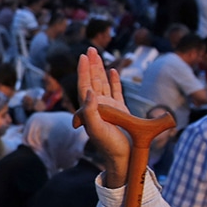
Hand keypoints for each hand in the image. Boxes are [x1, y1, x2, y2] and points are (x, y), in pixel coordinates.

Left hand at [76, 48, 130, 187]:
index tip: (83, 57)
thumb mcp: (97, 130)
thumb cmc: (109, 146)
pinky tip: (113, 71)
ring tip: (98, 55)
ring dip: (100, 69)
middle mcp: (97, 106)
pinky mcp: (121, 111)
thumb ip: (90, 112)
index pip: (84, 86)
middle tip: (90, 49)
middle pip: (92, 81)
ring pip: (103, 84)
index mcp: (90, 110)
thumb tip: (88, 92)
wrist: (123, 158)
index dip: (83, 71)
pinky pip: (116, 92)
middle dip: (91, 65)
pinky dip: (114, 81)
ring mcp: (109, 108)